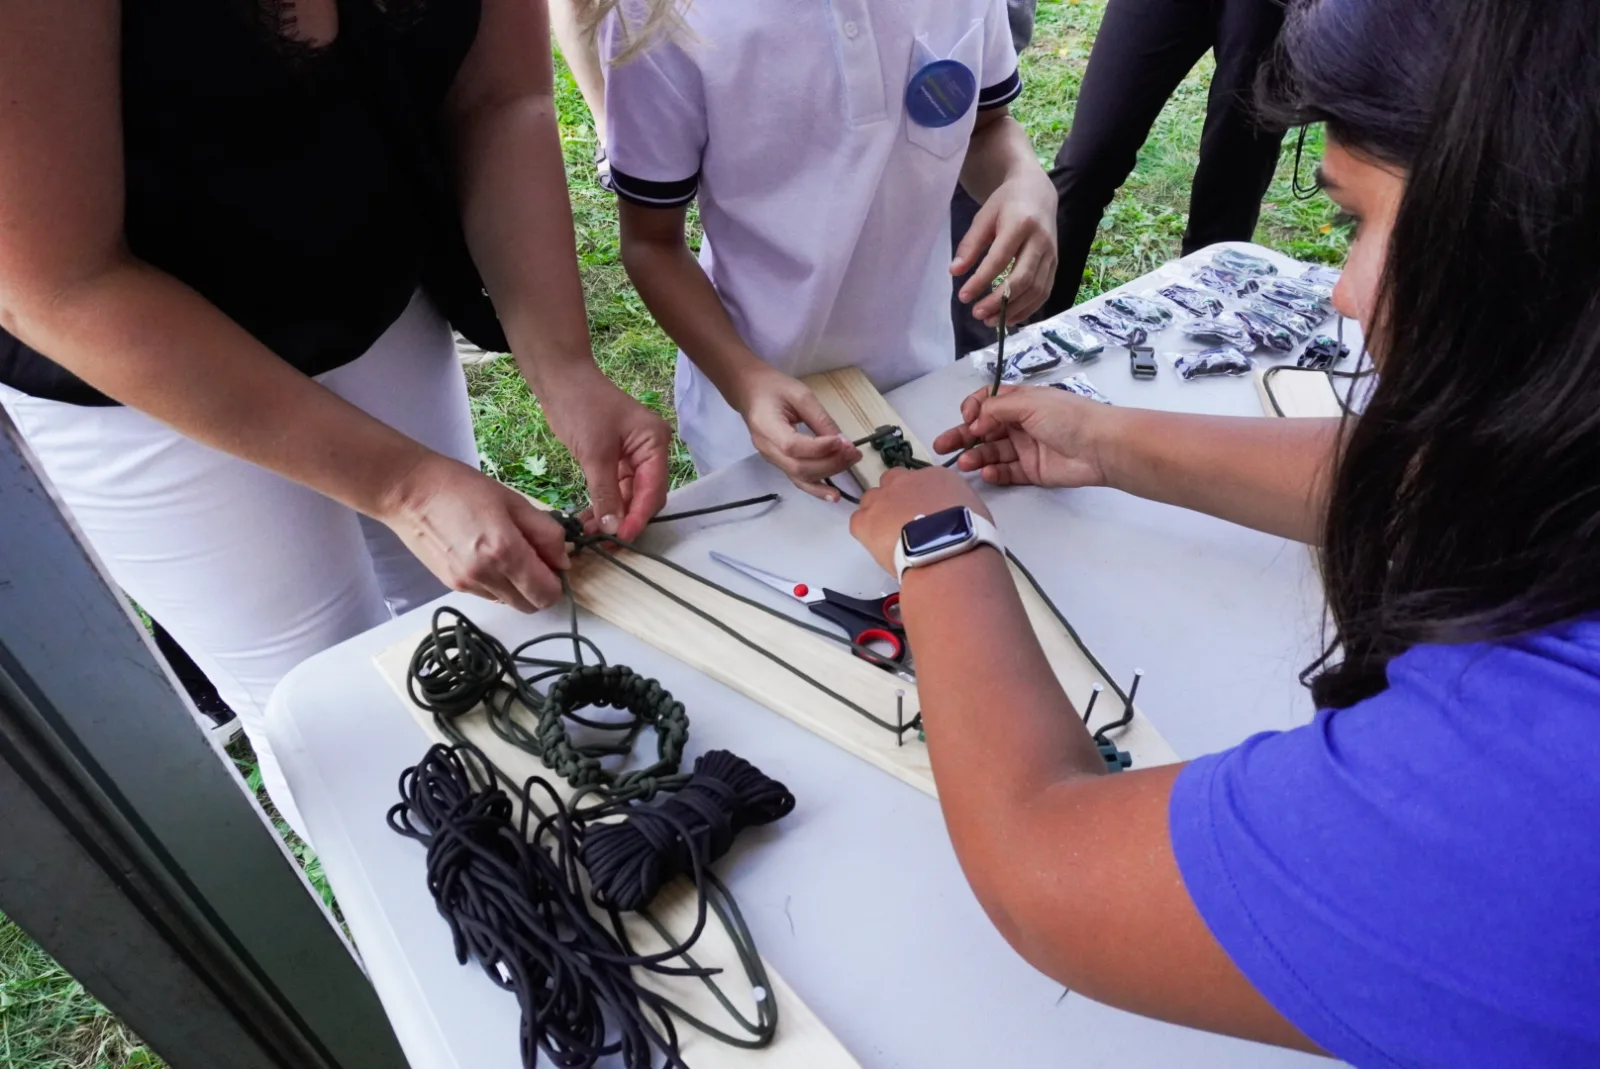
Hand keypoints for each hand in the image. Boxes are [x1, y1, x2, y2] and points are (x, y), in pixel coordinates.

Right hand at [380, 453, 571, 611]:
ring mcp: (467, 584)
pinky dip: (497, 584)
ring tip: (506, 553)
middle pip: (530, 605)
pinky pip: (489, 595)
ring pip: (509, 602)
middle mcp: (487, 575)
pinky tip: (486, 556)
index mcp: (506, 551)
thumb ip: (545, 533)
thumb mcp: (514, 501)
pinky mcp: (452, 586)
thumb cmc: (463, 487)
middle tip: (534, 557)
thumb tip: (564, 561)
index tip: (552, 560)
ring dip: (518, 586)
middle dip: (540, 587)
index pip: (547, 593)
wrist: (409, 492)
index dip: (557, 580)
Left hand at [538, 369, 672, 539]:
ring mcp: (633, 456)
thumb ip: (606, 493)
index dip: (639, 517)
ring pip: (628, 496)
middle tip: (606, 543)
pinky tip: (587, 521)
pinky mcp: (615, 460)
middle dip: (627, 520)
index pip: (653, 489)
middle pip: (645, 496)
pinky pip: (614, 489)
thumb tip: (614, 528)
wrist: (559, 379)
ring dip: (612, 515)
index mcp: (655, 443)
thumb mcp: (594, 453)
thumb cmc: (581, 407)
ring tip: (590, 535)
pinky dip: (602, 504)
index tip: (622, 538)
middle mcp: (650, 451)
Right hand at [731, 366, 862, 500]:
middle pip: (799, 467)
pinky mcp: (779, 463)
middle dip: (831, 462)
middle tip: (853, 452)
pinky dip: (817, 489)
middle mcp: (766, 448)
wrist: (750, 392)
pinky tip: (833, 495)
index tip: (843, 442)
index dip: (820, 448)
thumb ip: (820, 419)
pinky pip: (798, 479)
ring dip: (829, 473)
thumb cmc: (774, 388)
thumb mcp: (800, 395)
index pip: (793, 446)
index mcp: (765, 426)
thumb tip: (843, 442)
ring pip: (801, 476)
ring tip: (851, 463)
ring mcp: (771, 459)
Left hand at [848, 466, 993, 574]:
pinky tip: (879, 546)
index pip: (921, 480)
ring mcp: (882, 498)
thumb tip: (951, 515)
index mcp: (936, 476)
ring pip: (871, 499)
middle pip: (892, 482)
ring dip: (878, 514)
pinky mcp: (865, 520)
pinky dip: (865, 533)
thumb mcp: (974, 511)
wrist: (947, 549)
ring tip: (890, 538)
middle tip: (904, 522)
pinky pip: (858, 521)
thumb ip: (956, 505)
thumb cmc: (968, 534)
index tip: (923, 512)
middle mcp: (906, 480)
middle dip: (895, 498)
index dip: (919, 497)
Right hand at [933, 385, 1112, 488]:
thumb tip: (973, 423)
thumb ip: (995, 410)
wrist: (1099, 446)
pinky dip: (994, 472)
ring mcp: (1025, 448)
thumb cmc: (1066, 416)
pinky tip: (986, 472)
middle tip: (942, 446)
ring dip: (976, 456)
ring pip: (992, 452)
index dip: (973, 409)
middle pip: (984, 429)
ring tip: (965, 463)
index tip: (967, 418)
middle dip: (962, 436)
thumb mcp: (1027, 402)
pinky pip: (1006, 472)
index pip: (988, 402)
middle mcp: (1021, 423)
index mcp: (1021, 402)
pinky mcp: (1031, 471)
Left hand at [953, 170, 1057, 326]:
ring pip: (1036, 290)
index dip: (981, 280)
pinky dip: (1028, 309)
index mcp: (1021, 224)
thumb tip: (954, 272)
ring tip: (990, 321)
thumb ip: (970, 244)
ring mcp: (1052, 254)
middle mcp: (1041, 240)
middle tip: (977, 313)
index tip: (963, 296)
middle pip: (1023, 278)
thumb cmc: (1006, 204)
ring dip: (1013, 310)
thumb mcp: (984, 217)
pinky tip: (1009, 318)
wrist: (1038, 192)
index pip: (1000, 258)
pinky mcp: (1055, 264)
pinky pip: (1045, 292)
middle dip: (999, 300)